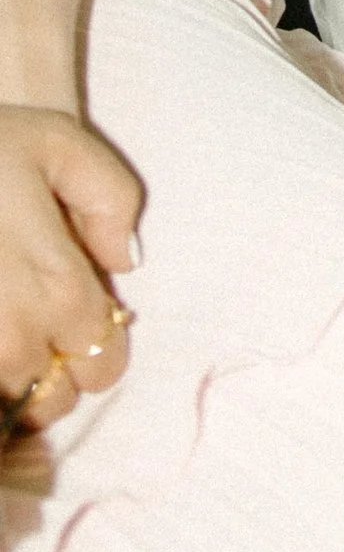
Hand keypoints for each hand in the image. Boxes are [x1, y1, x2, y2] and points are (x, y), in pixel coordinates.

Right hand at [0, 101, 139, 440]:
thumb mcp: (57, 143)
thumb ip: (112, 198)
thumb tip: (124, 263)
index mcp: (57, 288)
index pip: (104, 364)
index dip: (97, 344)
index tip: (76, 313)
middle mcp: (12, 337)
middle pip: (54, 400)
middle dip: (54, 370)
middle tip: (31, 320)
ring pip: (6, 407)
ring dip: (9, 380)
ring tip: (1, 320)